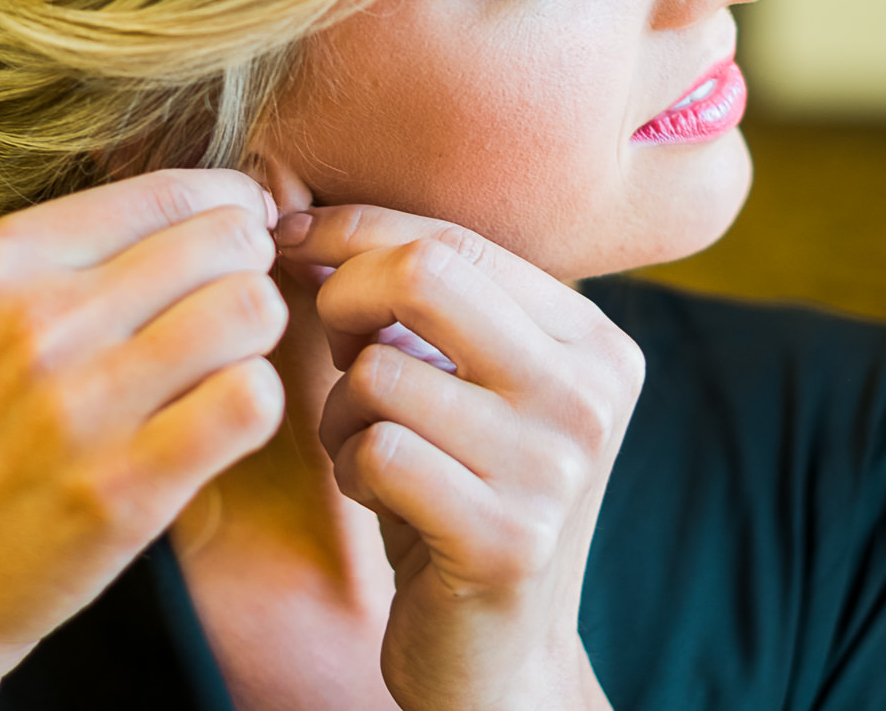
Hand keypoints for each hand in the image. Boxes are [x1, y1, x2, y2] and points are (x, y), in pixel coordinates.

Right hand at [0, 170, 288, 709]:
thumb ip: (63, 257)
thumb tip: (197, 203)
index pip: (168, 190)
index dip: (229, 207)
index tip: (238, 235)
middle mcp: (36, 319)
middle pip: (225, 242)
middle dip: (249, 268)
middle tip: (231, 308)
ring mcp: (81, 405)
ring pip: (250, 309)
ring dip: (256, 336)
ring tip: (223, 364)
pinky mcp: (125, 489)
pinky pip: (251, 401)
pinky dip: (254, 405)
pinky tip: (219, 422)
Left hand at [277, 205, 641, 710]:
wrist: (501, 661)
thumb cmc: (458, 497)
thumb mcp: (458, 386)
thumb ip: (413, 306)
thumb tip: (304, 224)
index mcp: (594, 342)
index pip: (457, 236)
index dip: (357, 227)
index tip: (291, 234)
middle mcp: (591, 392)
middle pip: (426, 270)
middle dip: (344, 294)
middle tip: (330, 340)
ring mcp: (557, 467)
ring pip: (380, 370)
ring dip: (343, 411)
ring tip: (372, 450)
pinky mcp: (508, 538)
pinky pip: (377, 450)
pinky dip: (352, 468)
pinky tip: (383, 500)